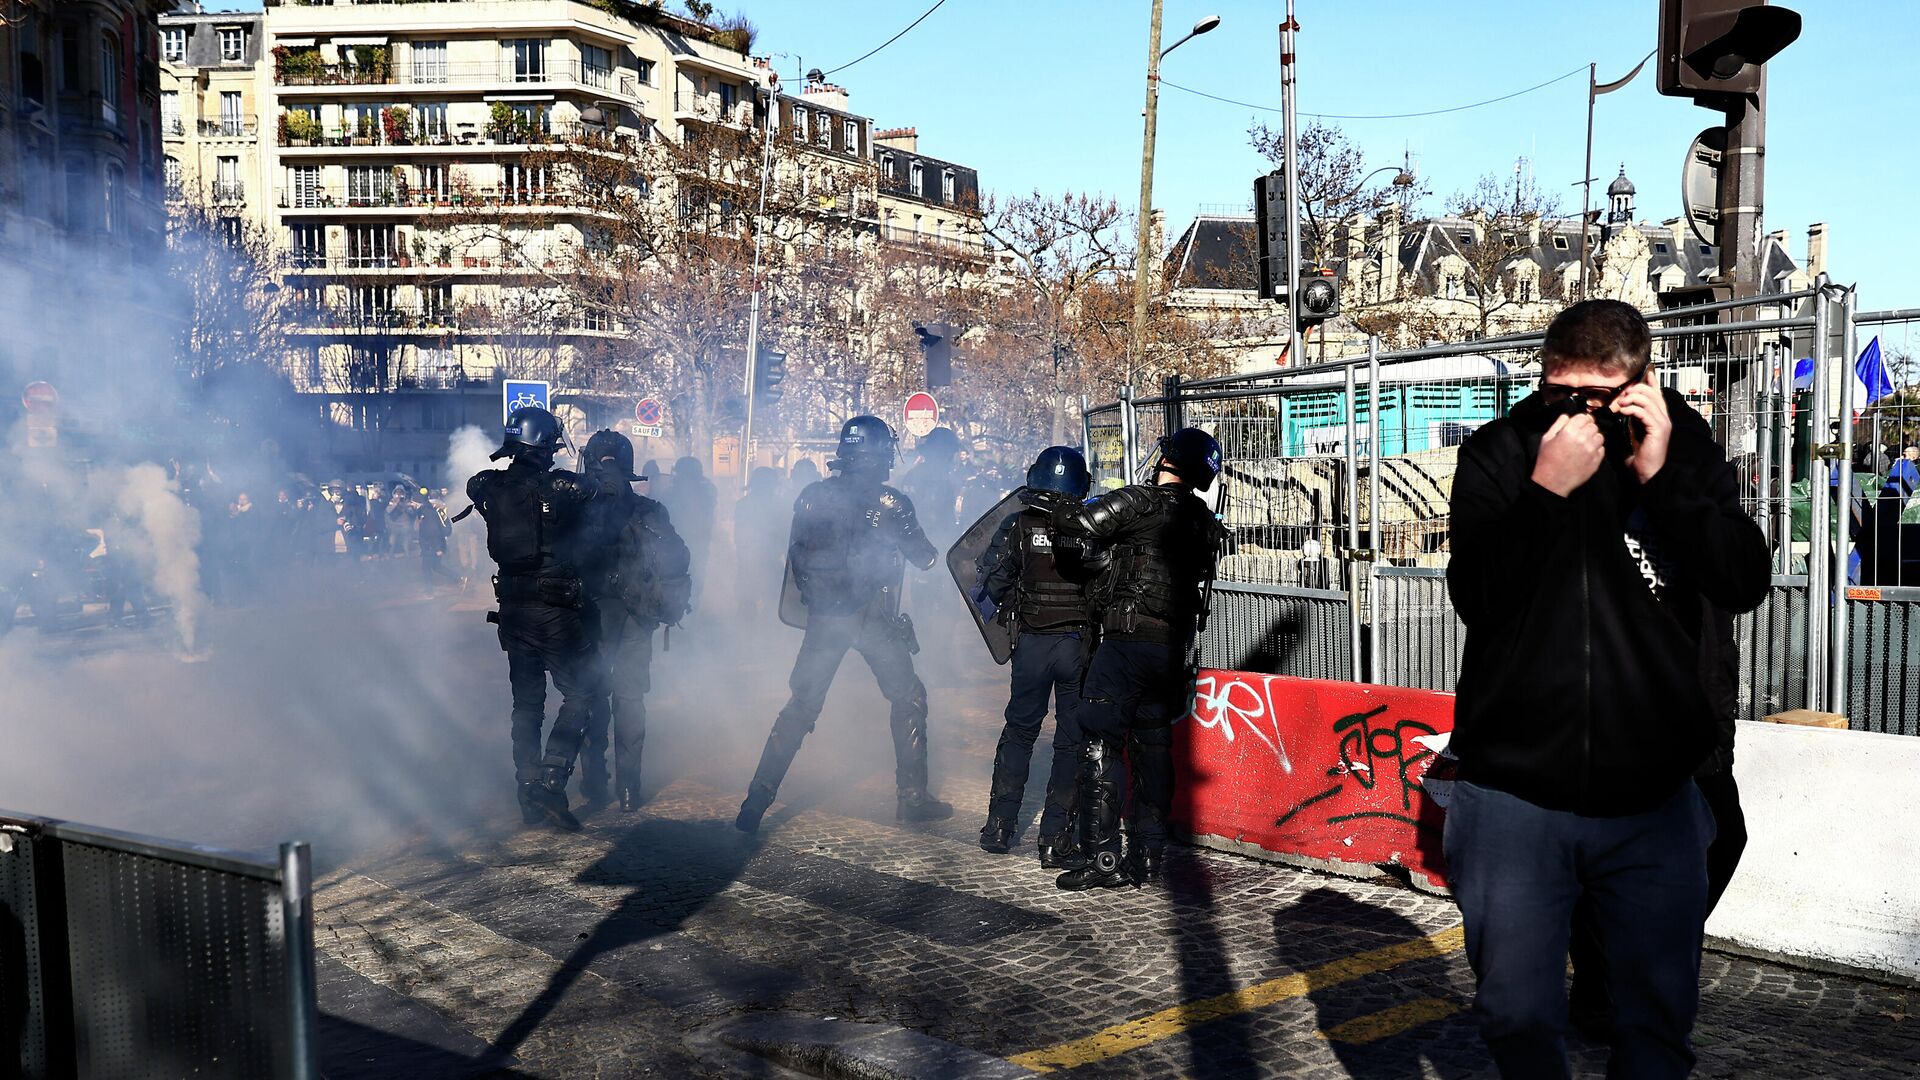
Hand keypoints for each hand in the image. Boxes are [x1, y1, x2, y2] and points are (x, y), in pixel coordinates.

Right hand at [1531, 412, 1604, 496]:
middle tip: (1581, 435)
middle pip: (1593, 426)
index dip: (1581, 419)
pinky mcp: (1596, 460)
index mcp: (1569, 431)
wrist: (1552, 482)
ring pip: (1600, 437)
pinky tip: (1587, 454)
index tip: (1578, 424)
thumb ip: (1558, 425)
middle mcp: (1583, 438)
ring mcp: (1591, 450)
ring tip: (1585, 444)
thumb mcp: (1546, 439)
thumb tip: (1567, 416)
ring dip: (1593, 438)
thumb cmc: (1547, 459)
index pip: (1583, 417)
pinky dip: (1596, 449)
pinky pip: (1601, 449)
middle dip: (1587, 428)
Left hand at [1611, 366, 1670, 483]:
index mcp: (1659, 417)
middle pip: (1653, 393)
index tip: (1647, 373)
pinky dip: (1632, 408)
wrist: (1646, 472)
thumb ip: (1632, 419)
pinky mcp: (1658, 429)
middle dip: (1636, 389)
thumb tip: (1622, 406)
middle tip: (1621, 395)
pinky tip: (1623, 410)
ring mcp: (1663, 423)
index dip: (1652, 382)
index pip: (1658, 394)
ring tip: (1620, 403)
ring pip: (1649, 399)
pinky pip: (1645, 412)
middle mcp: (1664, 417)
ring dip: (1632, 398)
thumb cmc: (1638, 455)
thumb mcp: (1634, 432)